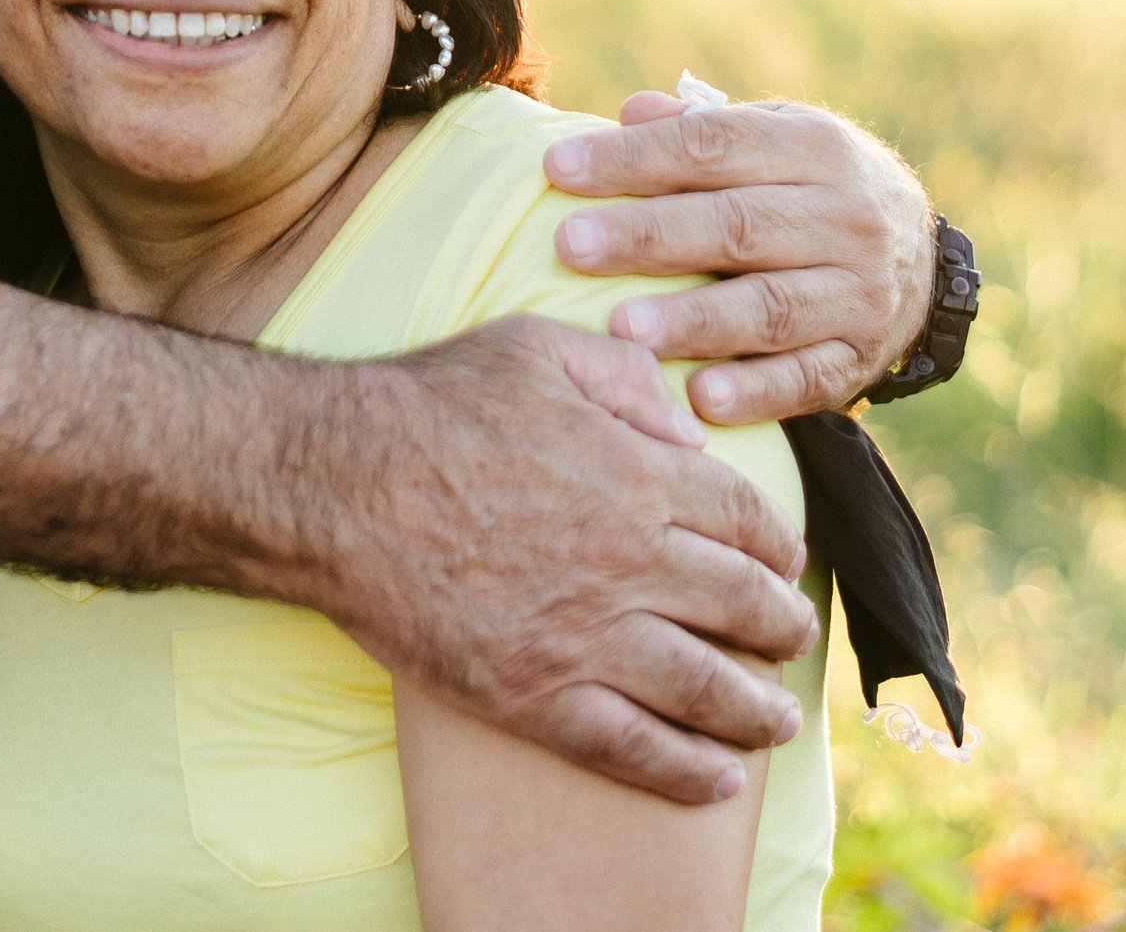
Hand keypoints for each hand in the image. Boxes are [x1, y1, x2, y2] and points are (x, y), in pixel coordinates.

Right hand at [307, 315, 813, 806]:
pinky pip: (631, 748)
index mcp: (641, 476)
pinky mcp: (533, 696)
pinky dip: (686, 771)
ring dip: (757, 711)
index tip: (786, 563)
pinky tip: (716, 778)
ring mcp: (585, 637)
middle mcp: (631, 562)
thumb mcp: (535, 348)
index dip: (779, 547)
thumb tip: (689, 433)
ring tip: (777, 722)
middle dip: (782, 627)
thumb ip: (625, 379)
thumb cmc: (428, 405)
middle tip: (791, 637)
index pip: (748, 521)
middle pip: (745, 607)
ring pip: (707, 690)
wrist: (334, 484)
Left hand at [542, 84, 933, 423]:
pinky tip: (700, 399)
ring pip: (769, 308)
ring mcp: (858, 293)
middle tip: (569, 246)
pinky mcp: (860, 358)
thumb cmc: (810, 190)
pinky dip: (755, 393)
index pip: (713, 146)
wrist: (922, 261)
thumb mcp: (775, 140)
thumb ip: (702, 130)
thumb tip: (628, 112)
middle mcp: (845, 217)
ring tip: (623, 328)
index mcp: (815, 147)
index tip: (558, 168)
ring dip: (693, 320)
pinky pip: (805, 379)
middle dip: (647, 236)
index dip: (634, 157)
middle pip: (736, 225)